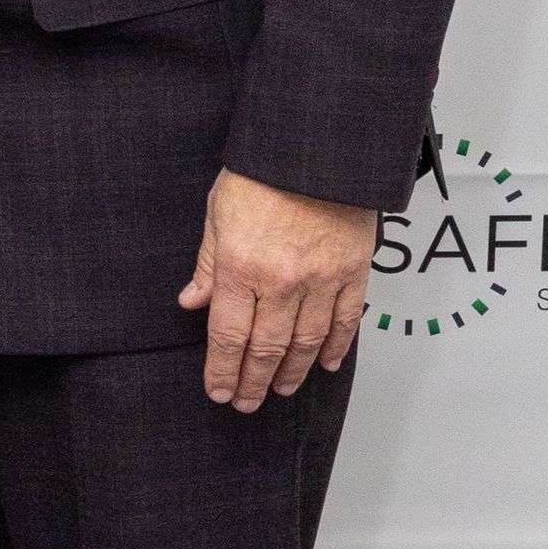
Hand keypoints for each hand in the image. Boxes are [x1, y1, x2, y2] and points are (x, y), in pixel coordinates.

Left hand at [177, 169, 375, 411]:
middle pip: (266, 348)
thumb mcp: (218, 212)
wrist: (316, 145)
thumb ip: (208, 263)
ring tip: (280, 389)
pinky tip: (327, 364)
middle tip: (246, 403)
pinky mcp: (354, 271)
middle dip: (252, 382)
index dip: (222, 371)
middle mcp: (282, 281)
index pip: (228, 335)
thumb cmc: (262, 170)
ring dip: (292, 372)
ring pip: (307, 343)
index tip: (219, 392)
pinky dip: (337, 347)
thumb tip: (193, 302)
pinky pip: (346, 321)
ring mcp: (322, 279)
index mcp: (241, 266)